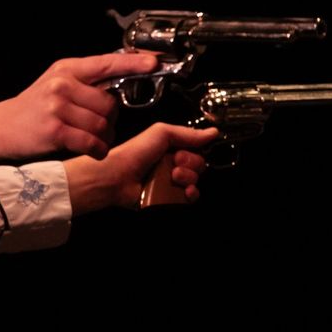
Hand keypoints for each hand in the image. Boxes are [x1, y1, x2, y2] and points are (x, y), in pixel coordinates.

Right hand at [0, 52, 157, 168]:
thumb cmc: (32, 109)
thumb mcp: (55, 84)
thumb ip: (84, 81)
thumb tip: (123, 81)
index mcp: (66, 69)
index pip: (107, 63)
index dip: (134, 64)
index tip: (153, 64)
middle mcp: (62, 84)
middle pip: (109, 102)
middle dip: (110, 118)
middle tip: (98, 126)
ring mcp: (57, 107)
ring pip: (102, 124)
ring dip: (104, 137)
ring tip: (94, 140)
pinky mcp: (54, 130)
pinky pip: (91, 141)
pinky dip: (97, 150)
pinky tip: (94, 151)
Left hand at [65, 122, 215, 213]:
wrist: (117, 177)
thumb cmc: (136, 152)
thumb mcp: (160, 133)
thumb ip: (187, 133)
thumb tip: (214, 133)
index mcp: (170, 147)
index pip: (197, 149)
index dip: (195, 150)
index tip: (182, 151)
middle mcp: (172, 164)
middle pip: (199, 165)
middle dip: (191, 164)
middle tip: (174, 164)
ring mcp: (170, 182)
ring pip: (195, 181)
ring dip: (189, 178)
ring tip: (173, 176)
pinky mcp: (168, 198)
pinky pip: (189, 198)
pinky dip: (190, 194)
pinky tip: (184, 191)